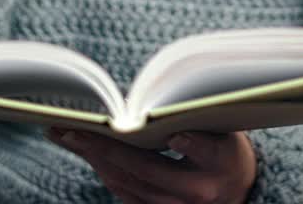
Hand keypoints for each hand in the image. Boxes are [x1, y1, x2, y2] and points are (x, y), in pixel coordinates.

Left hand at [49, 128, 256, 203]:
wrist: (234, 189)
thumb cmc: (224, 148)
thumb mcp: (224, 130)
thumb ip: (199, 119)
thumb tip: (159, 110)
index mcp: (220, 162)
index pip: (204, 150)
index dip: (191, 144)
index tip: (176, 135)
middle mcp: (197, 190)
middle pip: (147, 169)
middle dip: (106, 147)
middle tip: (74, 128)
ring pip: (128, 183)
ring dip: (95, 159)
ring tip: (67, 136)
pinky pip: (124, 192)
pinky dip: (103, 170)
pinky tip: (85, 151)